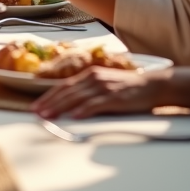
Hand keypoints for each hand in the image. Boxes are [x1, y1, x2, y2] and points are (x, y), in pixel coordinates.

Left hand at [32, 67, 172, 118]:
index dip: (47, 96)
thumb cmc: (128, 88)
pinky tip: (76, 116)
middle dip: (49, 103)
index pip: (63, 86)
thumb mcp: (103, 85)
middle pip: (66, 92)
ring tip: (49, 116)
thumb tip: (69, 106)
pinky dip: (85, 109)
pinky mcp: (115, 97)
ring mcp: (104, 87)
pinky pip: (97, 103)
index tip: (36, 106)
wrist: (153, 85)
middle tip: (37, 113)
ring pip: (77, 97)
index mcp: (89, 75)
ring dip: (61, 107)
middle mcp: (94, 78)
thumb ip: (87, 92)